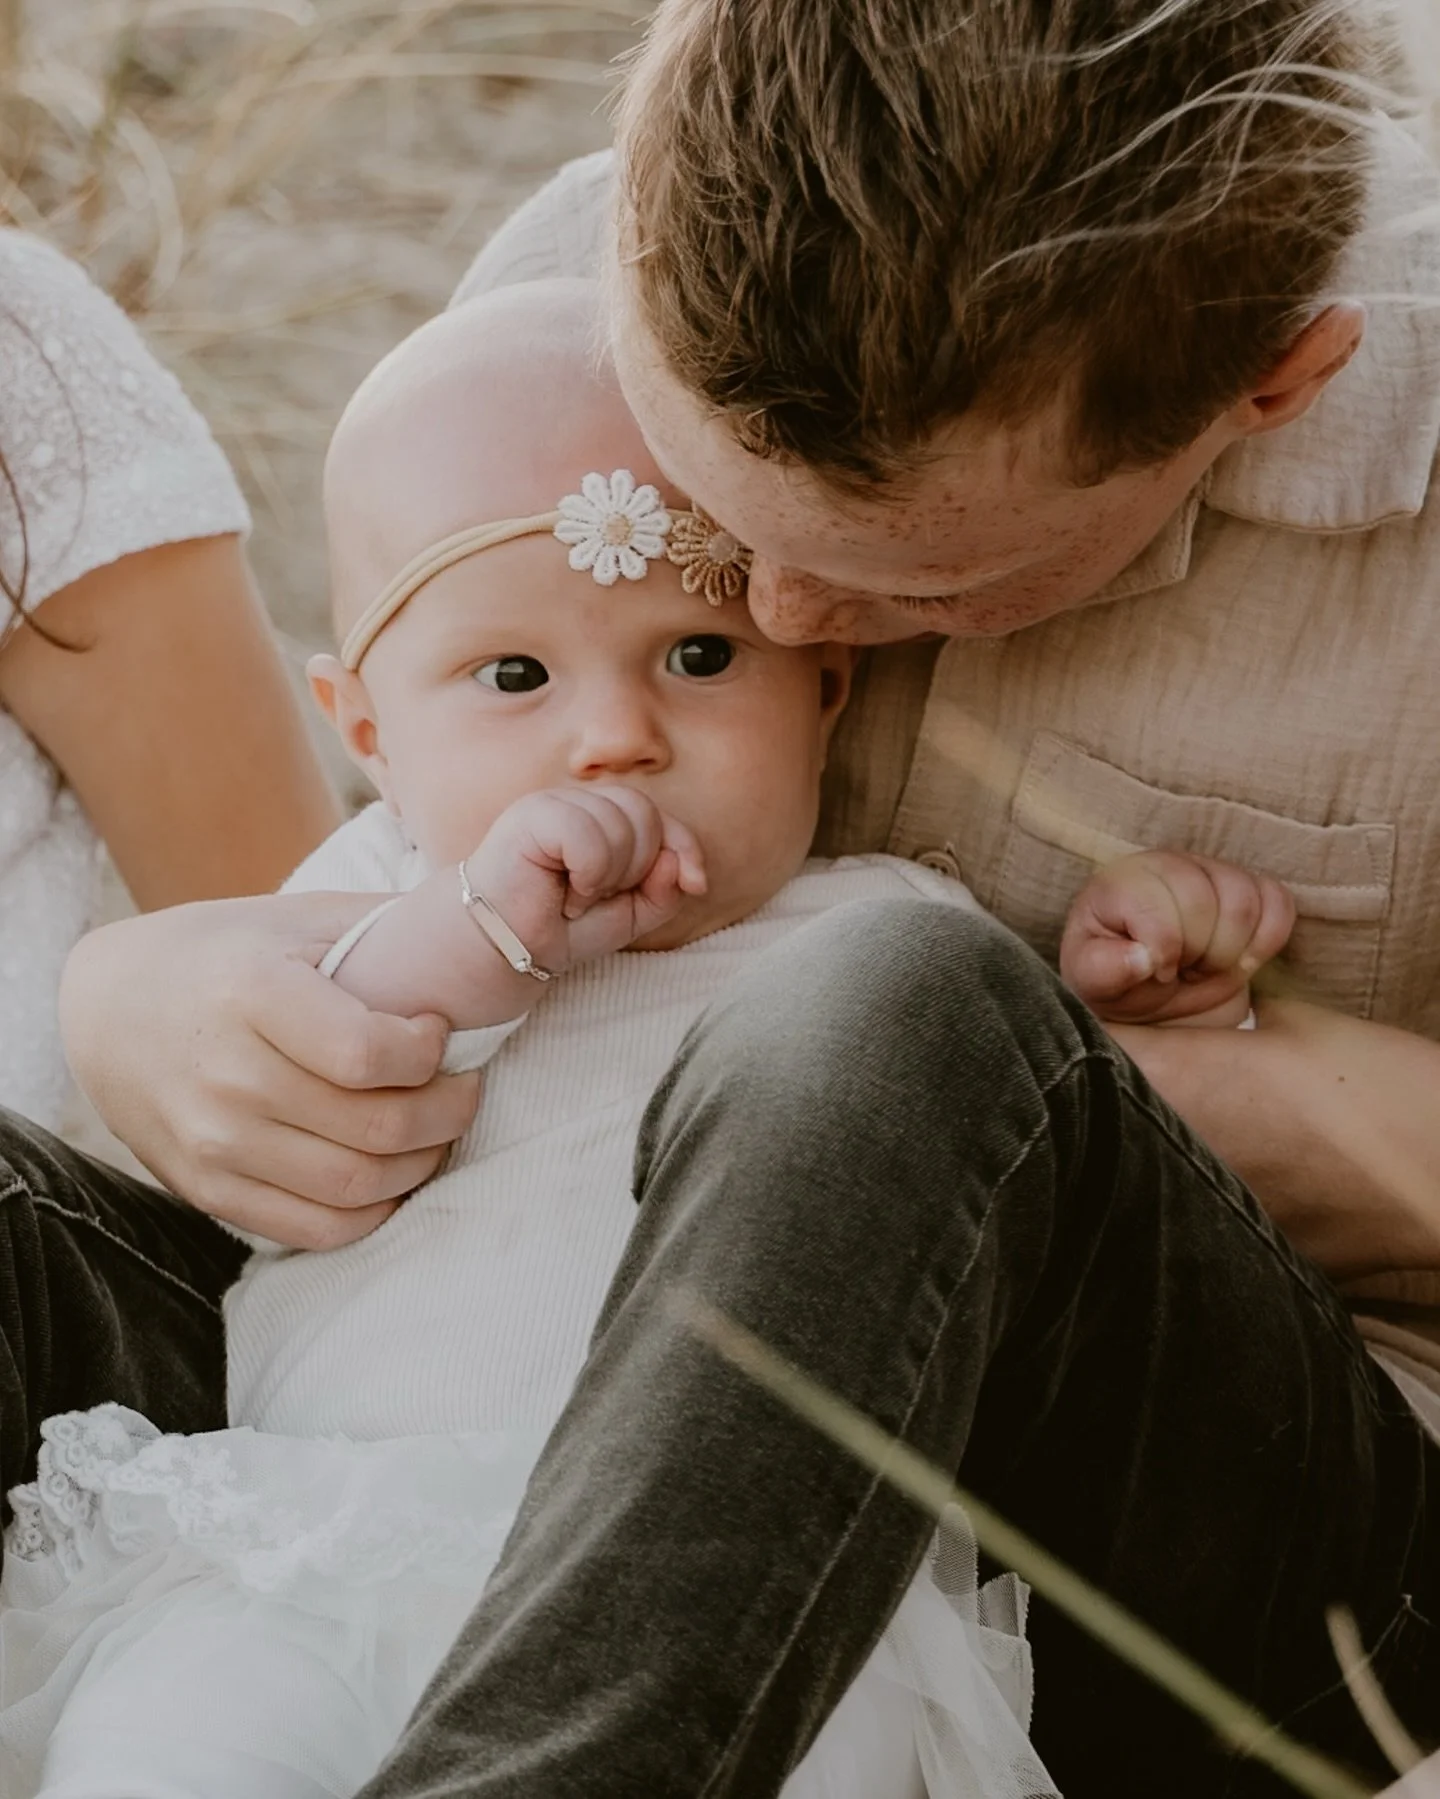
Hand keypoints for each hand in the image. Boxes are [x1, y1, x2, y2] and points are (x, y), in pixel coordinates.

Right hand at [60, 891, 481, 1249]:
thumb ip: (382, 926)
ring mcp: (213, 1142)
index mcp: (251, 993)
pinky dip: (374, 1212)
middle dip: (449, 1112)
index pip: (369, 1054)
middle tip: (464, 1087)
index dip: (429, 1052)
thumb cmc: (221, 954)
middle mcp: (228, 1075)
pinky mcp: (207, 1190)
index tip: (439, 1033)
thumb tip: (486, 926)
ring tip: (435, 1129)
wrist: (106, 1006)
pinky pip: (315, 1229)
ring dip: (421, 1164)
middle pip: (376, 1127)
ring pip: (356, 1186)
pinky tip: (392, 1174)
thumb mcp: (292, 919)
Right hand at [464, 784, 706, 974]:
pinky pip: (588, 834)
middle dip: (638, 868)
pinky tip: (565, 892)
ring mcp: (554, 803)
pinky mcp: (532, 814)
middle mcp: (579, 801)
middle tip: (599, 897)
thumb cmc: (559, 928)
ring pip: (621, 823)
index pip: (660, 815)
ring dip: (608, 877)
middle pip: (645, 813)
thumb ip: (664, 891)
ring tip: (577, 897)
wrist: (505, 950)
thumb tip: (680, 866)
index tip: (695, 884)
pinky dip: (587, 874)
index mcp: (602, 816)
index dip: (684, 847)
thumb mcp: (631, 915)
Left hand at [1059, 850, 1294, 1027]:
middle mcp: (1167, 864)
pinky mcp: (1252, 888)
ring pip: (1244, 900)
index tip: (1159, 971)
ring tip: (1206, 966)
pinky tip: (1242, 960)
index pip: (1155, 904)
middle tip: (1184, 971)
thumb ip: (1104, 970)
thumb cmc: (1118, 980)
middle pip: (1204, 900)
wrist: (1156, 994)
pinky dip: (1267, 939)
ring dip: (1230, 950)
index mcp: (1121, 882)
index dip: (1164, 947)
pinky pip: (1279, 902)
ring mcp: (1213, 871)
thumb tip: (1142, 958)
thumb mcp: (1094, 983)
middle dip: (1198, 951)